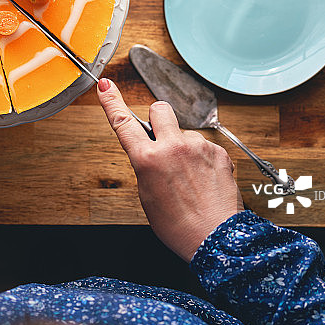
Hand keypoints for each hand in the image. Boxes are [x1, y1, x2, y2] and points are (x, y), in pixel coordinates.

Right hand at [97, 78, 242, 261]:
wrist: (215, 238)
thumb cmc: (179, 225)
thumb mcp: (147, 196)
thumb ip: (147, 166)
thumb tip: (152, 154)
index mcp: (147, 160)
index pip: (123, 123)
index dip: (112, 102)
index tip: (107, 86)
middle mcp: (173, 147)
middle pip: (160, 108)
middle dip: (159, 119)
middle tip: (163, 139)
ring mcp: (198, 146)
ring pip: (185, 133)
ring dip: (184, 148)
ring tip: (190, 178)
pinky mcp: (218, 151)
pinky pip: (204, 147)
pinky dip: (203, 160)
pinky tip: (204, 181)